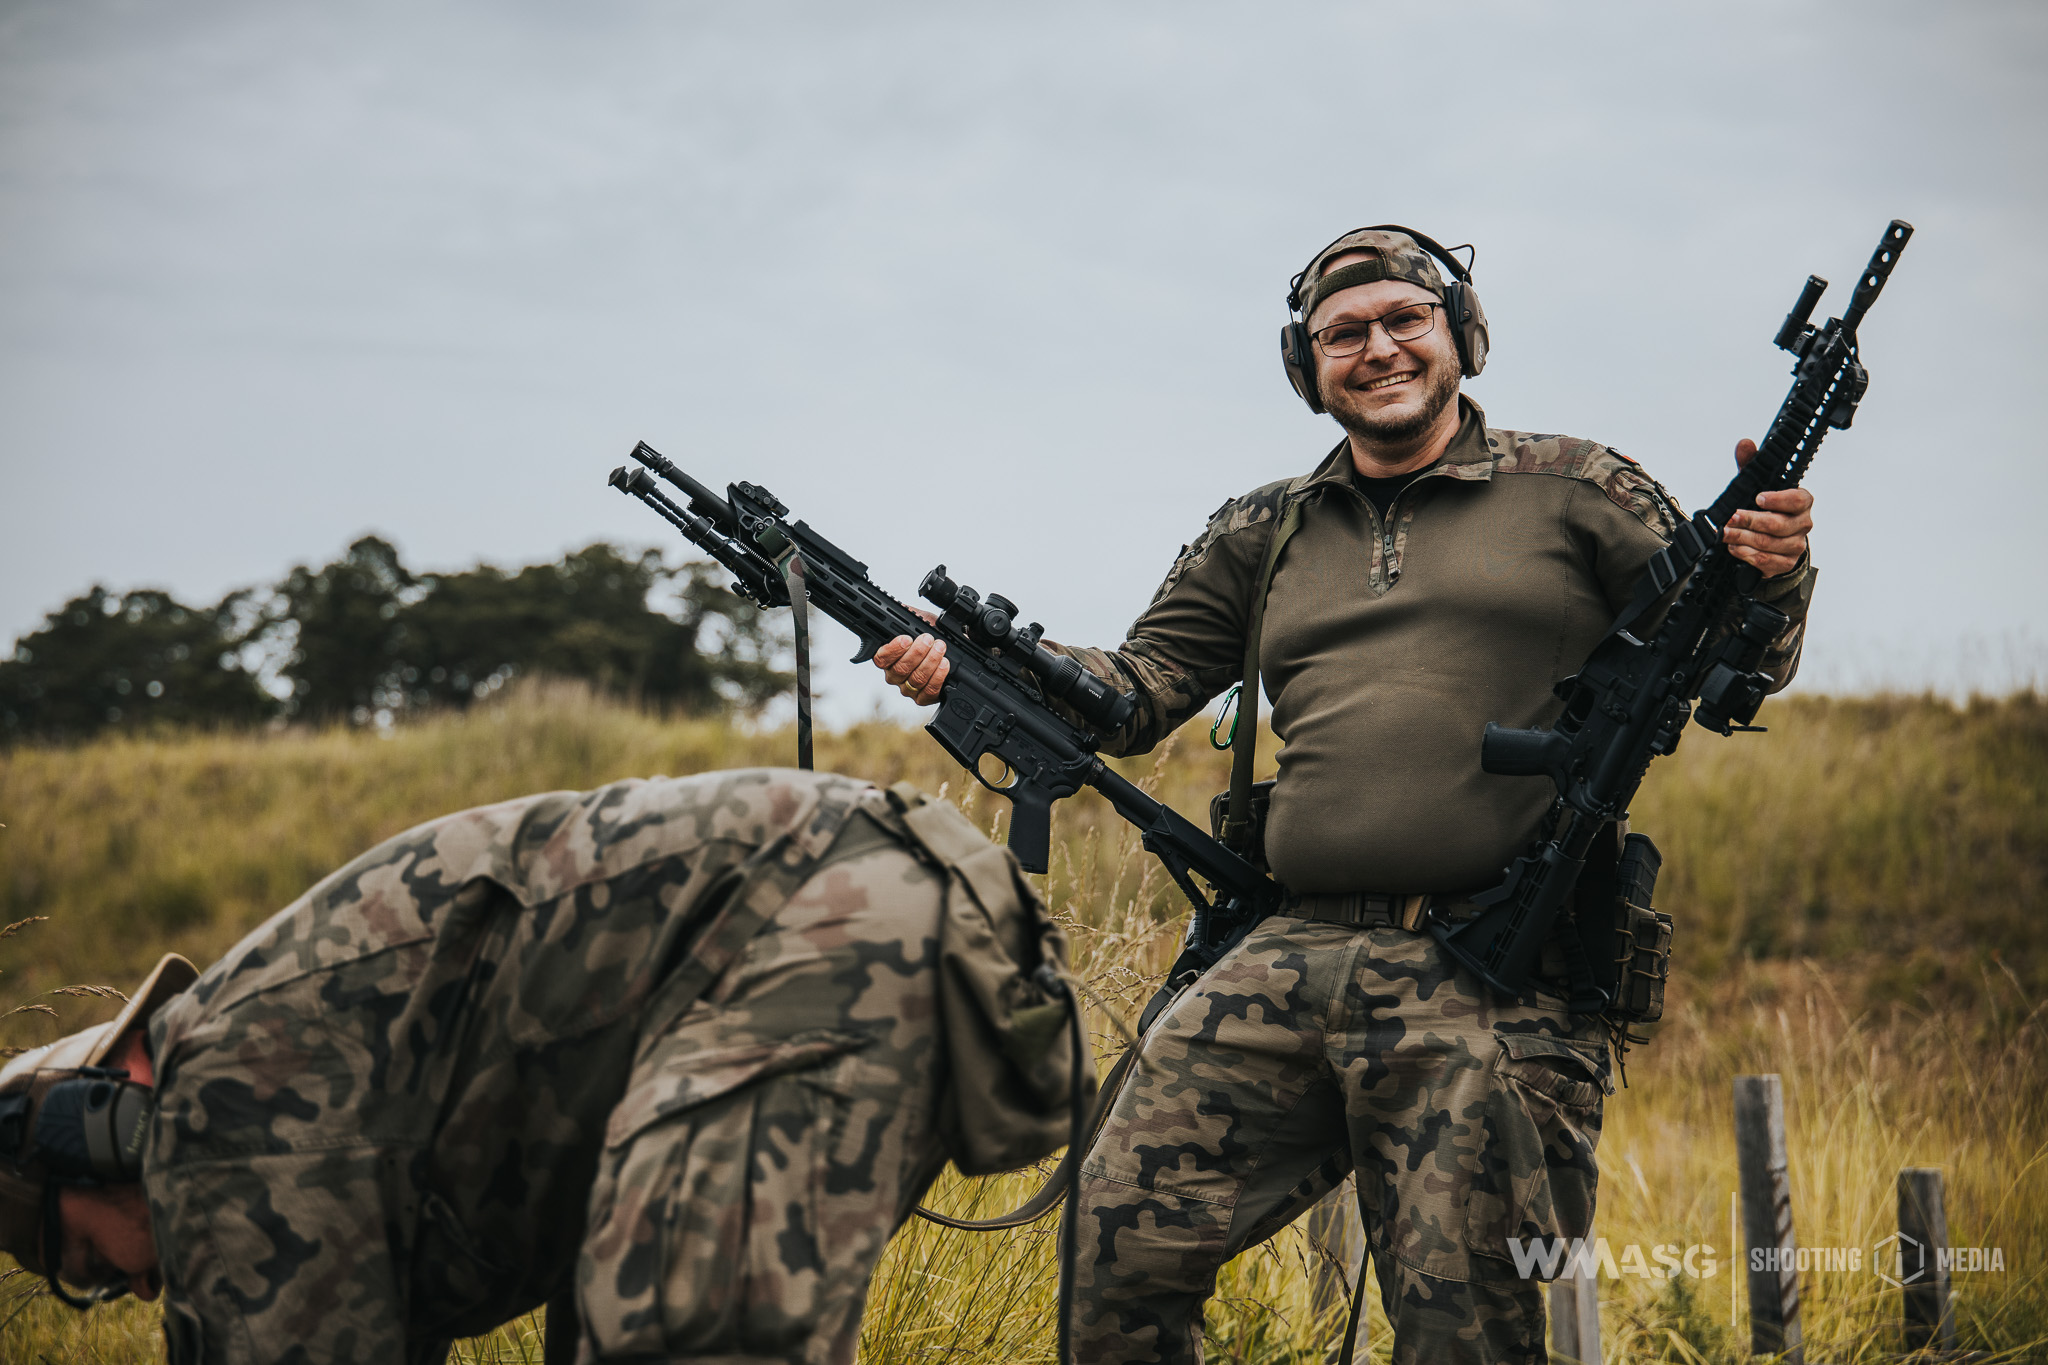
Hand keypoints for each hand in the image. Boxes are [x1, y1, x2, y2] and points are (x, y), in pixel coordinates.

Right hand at [873, 608, 948, 705]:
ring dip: (930, 661)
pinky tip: (944, 664)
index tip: (906, 638)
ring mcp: (909, 689)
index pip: (881, 658)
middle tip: (928, 639)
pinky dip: (938, 676)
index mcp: (888, 658)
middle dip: (916, 652)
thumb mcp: (920, 620)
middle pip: (900, 670)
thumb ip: (907, 614)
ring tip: (940, 647)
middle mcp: (896, 675)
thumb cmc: (933, 634)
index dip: (893, 649)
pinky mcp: (925, 698)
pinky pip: (929, 691)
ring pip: (916, 679)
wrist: (953, 649)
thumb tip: (899, 607)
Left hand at [1725, 438, 1811, 576]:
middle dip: (1750, 521)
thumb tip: (1745, 444)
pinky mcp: (1785, 562)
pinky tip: (1734, 548)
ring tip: (1725, 534)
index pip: (1797, 499)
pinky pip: (1766, 561)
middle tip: (1730, 519)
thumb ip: (1750, 464)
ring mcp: (1796, 545)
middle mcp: (1803, 523)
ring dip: (1742, 539)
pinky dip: (1746, 555)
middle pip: (1777, 524)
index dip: (1778, 499)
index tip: (1758, 498)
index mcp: (1801, 502)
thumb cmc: (1766, 508)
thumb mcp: (1756, 484)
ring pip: (1768, 544)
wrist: (1772, 540)